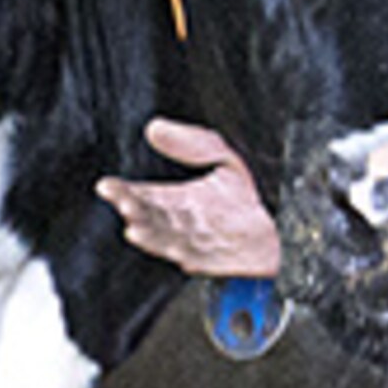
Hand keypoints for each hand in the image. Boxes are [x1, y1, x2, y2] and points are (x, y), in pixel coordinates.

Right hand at [96, 119, 282, 277]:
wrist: (280, 228)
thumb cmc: (244, 198)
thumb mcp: (221, 158)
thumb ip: (191, 143)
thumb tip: (154, 127)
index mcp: (174, 200)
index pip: (140, 195)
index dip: (122, 192)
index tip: (107, 186)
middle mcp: (179, 223)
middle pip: (148, 217)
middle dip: (133, 210)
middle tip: (121, 202)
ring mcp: (193, 244)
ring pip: (164, 239)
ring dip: (150, 235)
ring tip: (135, 227)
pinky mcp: (212, 261)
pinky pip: (193, 257)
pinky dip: (179, 253)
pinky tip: (170, 248)